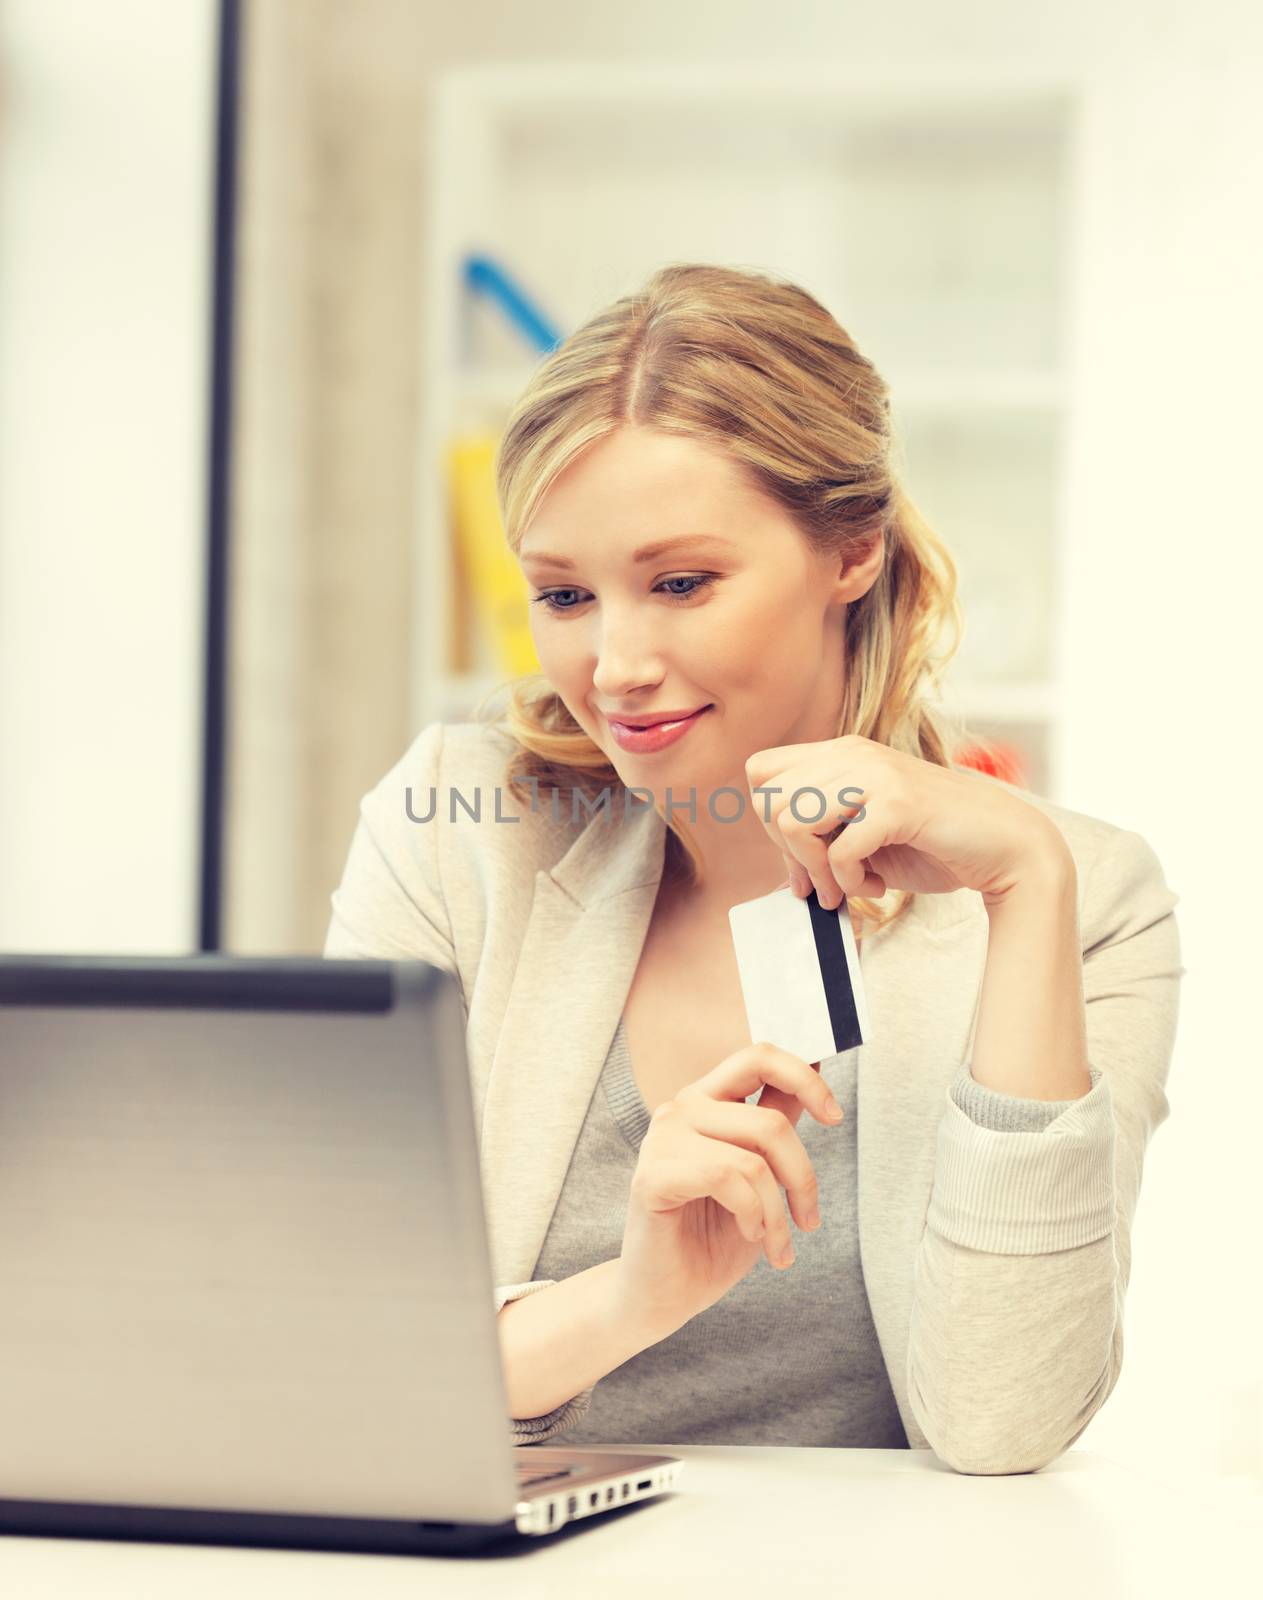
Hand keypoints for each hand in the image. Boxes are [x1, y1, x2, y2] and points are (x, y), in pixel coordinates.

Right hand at [613, 1042, 844, 1339]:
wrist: (666, 1294)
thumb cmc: (712, 1235)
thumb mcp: (760, 1174)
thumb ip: (775, 1122)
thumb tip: (813, 1067)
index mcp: (708, 1100)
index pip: (759, 1057)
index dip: (805, 1078)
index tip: (834, 1117)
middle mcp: (682, 1108)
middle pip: (770, 1121)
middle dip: (803, 1178)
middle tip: (808, 1220)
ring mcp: (663, 1138)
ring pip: (755, 1158)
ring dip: (779, 1214)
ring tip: (779, 1246)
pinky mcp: (653, 1174)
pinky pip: (728, 1179)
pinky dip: (753, 1214)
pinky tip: (749, 1235)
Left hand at [744, 734, 1070, 911]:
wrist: (1004, 848)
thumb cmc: (934, 844)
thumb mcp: (864, 835)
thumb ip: (823, 839)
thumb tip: (783, 873)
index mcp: (841, 752)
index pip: (761, 771)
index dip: (767, 820)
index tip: (799, 857)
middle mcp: (853, 753)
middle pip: (767, 800)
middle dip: (786, 853)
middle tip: (821, 882)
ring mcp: (876, 774)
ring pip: (792, 820)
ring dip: (815, 870)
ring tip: (846, 888)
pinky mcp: (899, 803)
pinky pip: (840, 850)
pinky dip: (850, 881)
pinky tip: (875, 886)